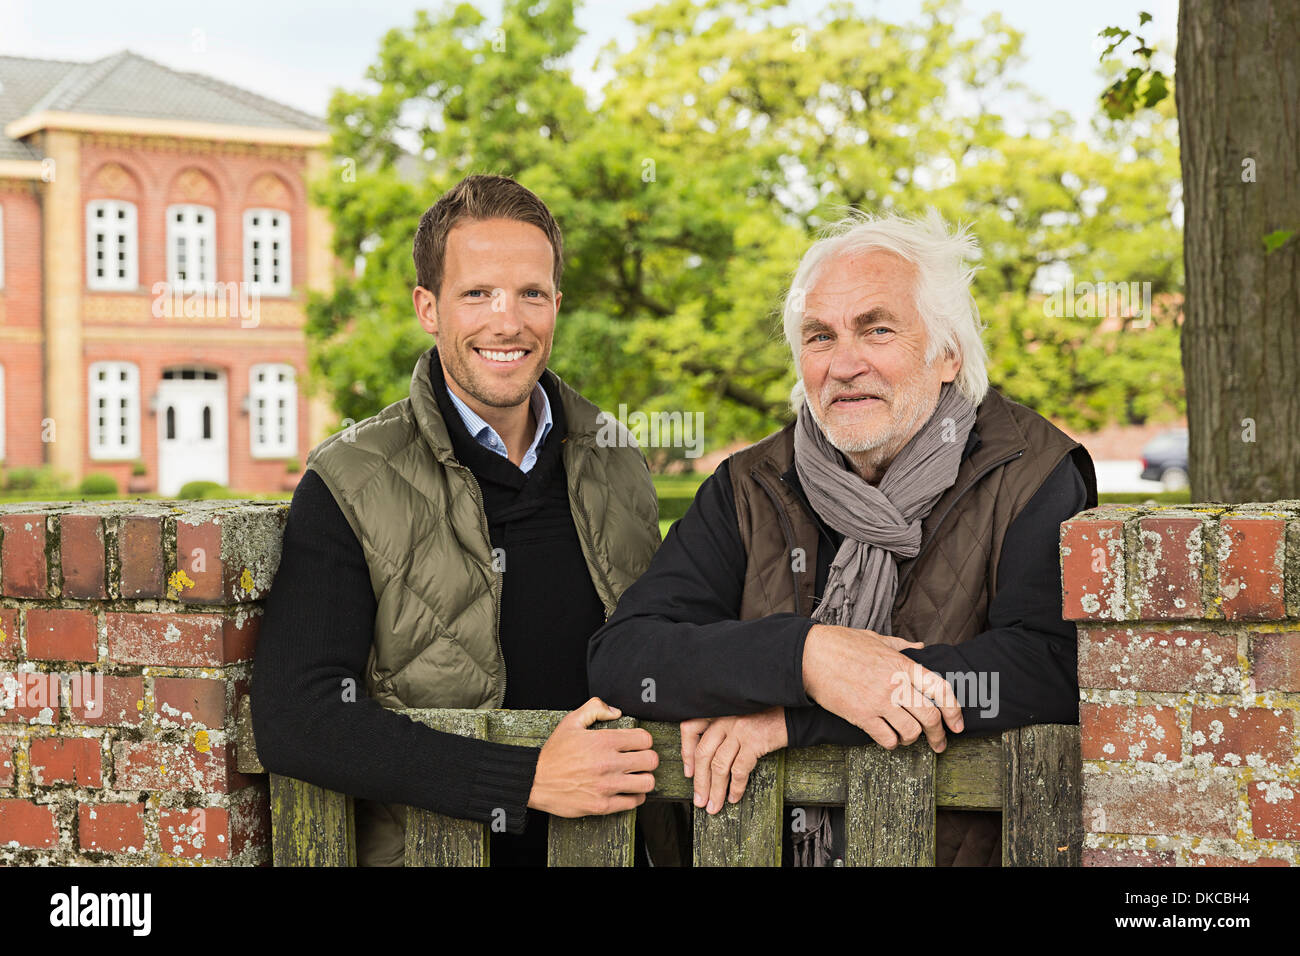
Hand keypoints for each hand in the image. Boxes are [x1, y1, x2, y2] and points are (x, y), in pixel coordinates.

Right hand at [527, 697, 657, 816]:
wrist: (535, 781)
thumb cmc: (554, 753)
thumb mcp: (571, 722)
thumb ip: (595, 708)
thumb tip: (616, 712)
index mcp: (603, 741)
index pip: (644, 739)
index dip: (643, 740)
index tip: (637, 744)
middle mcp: (608, 763)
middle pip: (651, 760)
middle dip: (647, 758)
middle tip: (639, 760)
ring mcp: (607, 786)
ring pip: (647, 782)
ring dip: (644, 778)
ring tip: (636, 776)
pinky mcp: (603, 805)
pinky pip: (634, 802)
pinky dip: (635, 796)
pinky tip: (627, 790)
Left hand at [680, 706, 786, 813]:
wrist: (793, 712)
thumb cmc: (766, 715)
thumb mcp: (738, 714)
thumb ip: (722, 728)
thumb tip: (707, 760)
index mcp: (718, 711)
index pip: (690, 729)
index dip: (686, 753)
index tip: (688, 773)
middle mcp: (725, 718)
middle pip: (703, 753)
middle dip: (700, 781)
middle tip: (700, 800)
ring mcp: (738, 729)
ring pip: (718, 765)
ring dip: (715, 790)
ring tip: (715, 805)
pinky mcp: (754, 740)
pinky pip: (739, 770)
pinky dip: (735, 787)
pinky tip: (734, 797)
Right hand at [802, 625, 962, 751]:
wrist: (810, 655)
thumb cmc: (841, 644)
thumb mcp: (875, 638)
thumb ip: (901, 645)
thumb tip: (920, 647)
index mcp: (902, 664)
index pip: (941, 689)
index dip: (954, 710)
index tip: (957, 724)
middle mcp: (895, 684)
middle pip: (930, 716)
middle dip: (939, 735)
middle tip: (939, 743)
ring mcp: (878, 701)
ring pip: (910, 732)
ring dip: (911, 739)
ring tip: (906, 738)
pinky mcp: (861, 716)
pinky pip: (887, 739)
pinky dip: (891, 743)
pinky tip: (888, 738)